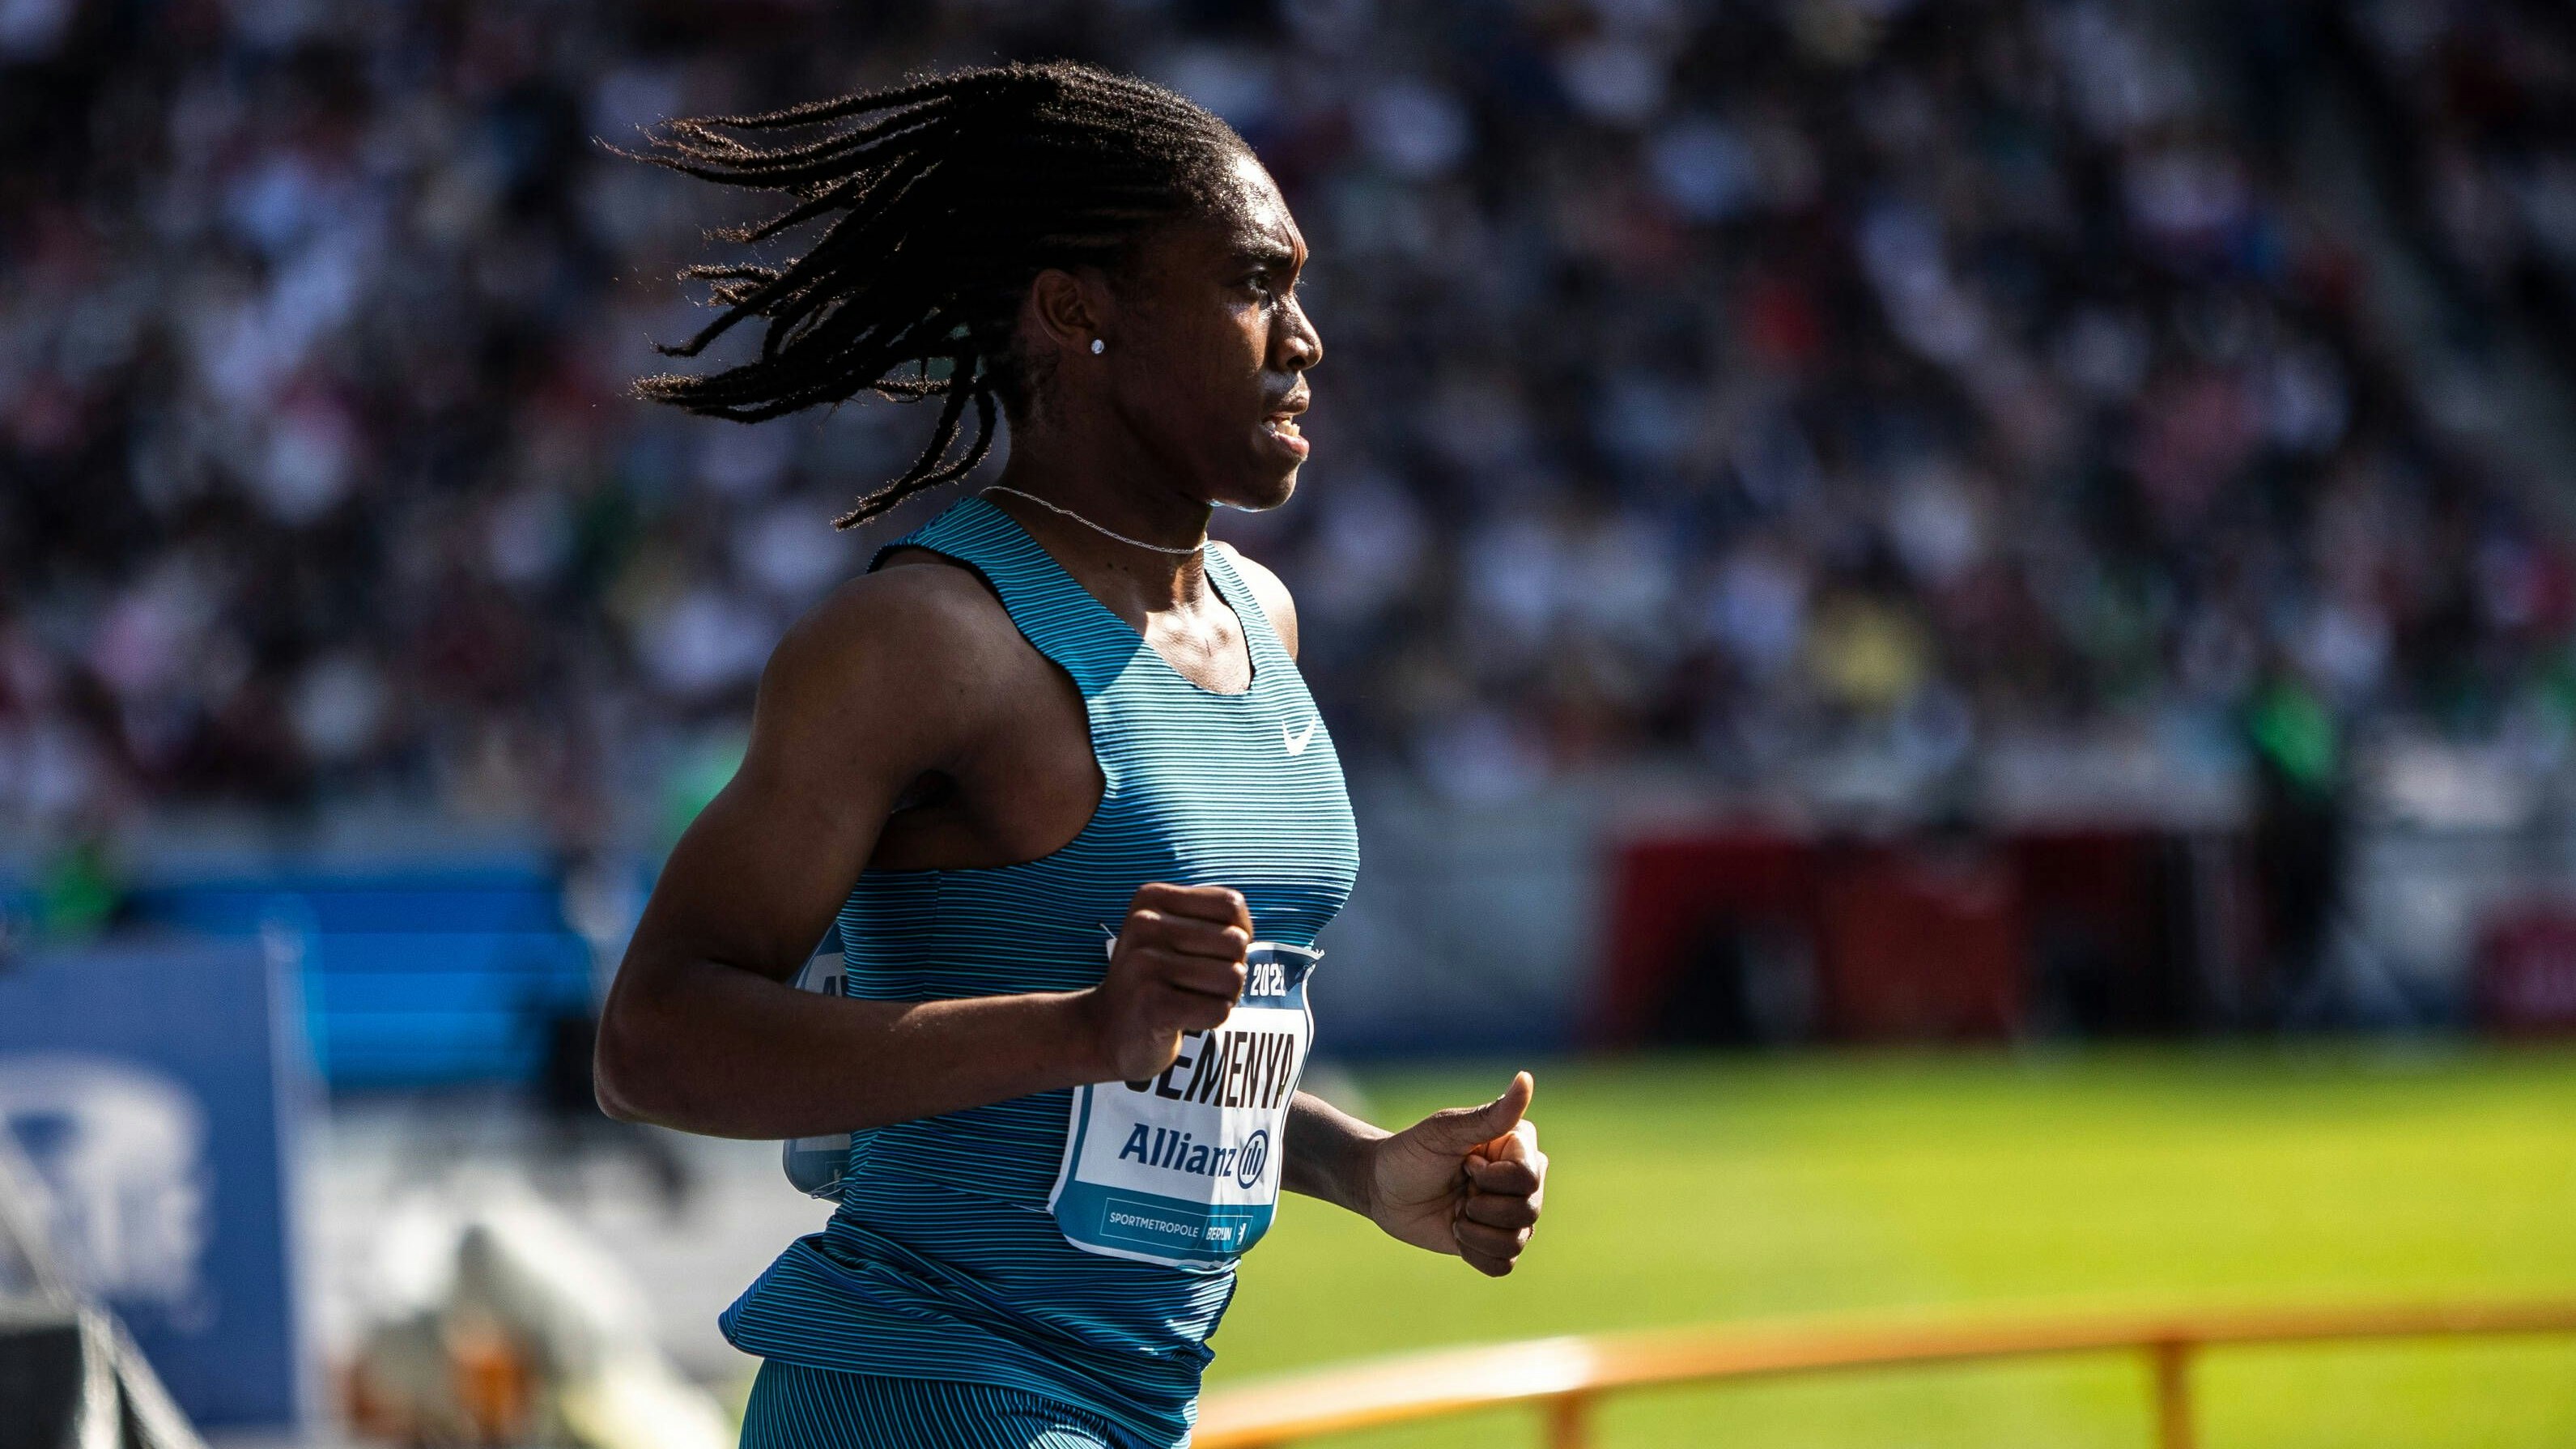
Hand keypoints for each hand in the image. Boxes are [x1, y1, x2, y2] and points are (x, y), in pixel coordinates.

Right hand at [1079, 883, 1250, 1081]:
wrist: (1106, 1032)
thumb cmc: (1154, 979)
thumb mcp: (1173, 932)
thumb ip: (1213, 920)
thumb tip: (1246, 934)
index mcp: (1150, 898)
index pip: (1231, 904)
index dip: (1240, 932)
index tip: (1212, 953)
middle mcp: (1144, 925)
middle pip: (1236, 942)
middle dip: (1231, 968)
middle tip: (1200, 984)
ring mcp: (1145, 965)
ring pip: (1233, 977)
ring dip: (1223, 997)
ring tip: (1191, 999)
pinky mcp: (1153, 1005)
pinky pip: (1219, 1010)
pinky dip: (1211, 1019)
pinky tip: (1183, 1019)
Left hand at [1364, 1072, 1547, 1276]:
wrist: (1382, 1188)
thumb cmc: (1411, 1152)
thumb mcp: (1446, 1131)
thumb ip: (1491, 1114)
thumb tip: (1526, 1078)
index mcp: (1518, 1146)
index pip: (1529, 1176)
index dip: (1492, 1178)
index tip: (1465, 1164)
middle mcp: (1523, 1181)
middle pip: (1529, 1210)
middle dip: (1481, 1207)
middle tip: (1458, 1189)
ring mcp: (1510, 1214)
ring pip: (1519, 1240)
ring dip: (1476, 1233)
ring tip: (1455, 1216)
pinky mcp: (1495, 1243)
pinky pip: (1505, 1265)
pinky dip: (1477, 1254)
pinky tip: (1457, 1234)